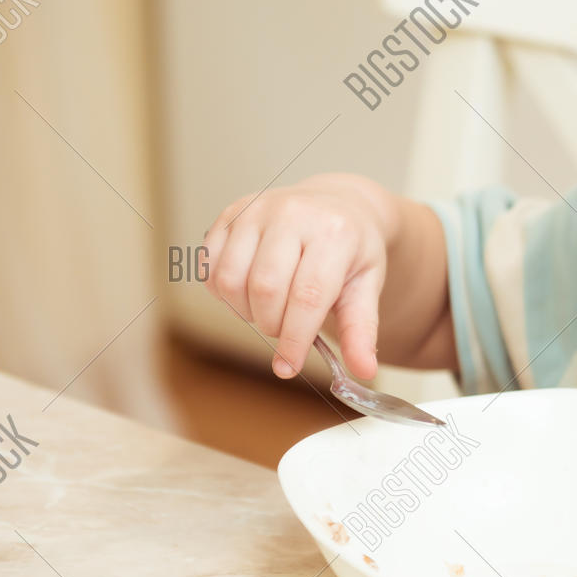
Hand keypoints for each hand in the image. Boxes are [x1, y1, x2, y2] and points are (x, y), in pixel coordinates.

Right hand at [202, 173, 398, 379]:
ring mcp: (257, 210)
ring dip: (245, 310)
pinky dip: (223, 292)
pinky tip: (248, 291)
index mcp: (334, 233)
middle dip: (272, 324)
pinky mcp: (230, 213)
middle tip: (286, 327)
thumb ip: (362, 330)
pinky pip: (209, 266)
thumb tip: (363, 370)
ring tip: (270, 308)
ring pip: (230, 279)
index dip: (294, 339)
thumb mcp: (367, 287)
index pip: (307, 295)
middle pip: (265, 289)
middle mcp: (293, 213)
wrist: (338, 205)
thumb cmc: (351, 250)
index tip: (288, 367)